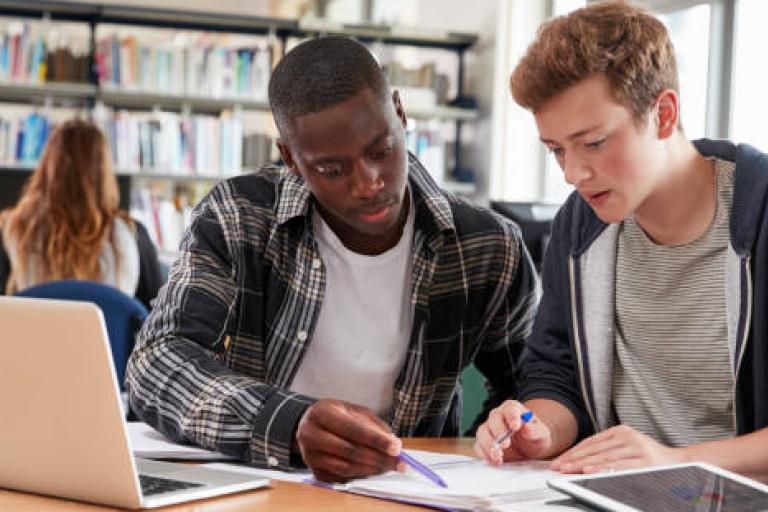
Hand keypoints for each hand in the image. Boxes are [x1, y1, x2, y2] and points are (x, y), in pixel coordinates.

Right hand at [295, 399, 402, 482]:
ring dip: (373, 469)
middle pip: (350, 452)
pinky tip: (373, 469)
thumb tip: (393, 443)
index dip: (376, 440)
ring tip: (389, 466)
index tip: (396, 447)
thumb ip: (373, 425)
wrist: (310, 425)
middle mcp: (311, 435)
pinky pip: (342, 478)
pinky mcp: (314, 471)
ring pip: (347, 468)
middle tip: (399, 462)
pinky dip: (361, 475)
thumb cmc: (335, 415)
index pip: (353, 429)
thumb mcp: (353, 410)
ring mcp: (310, 456)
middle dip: (379, 458)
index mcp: (321, 413)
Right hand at [474, 400, 552, 464]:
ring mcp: (490, 429)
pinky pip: (479, 446)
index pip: (510, 408)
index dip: (512, 416)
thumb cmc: (535, 437)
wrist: (530, 449)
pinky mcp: (484, 442)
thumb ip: (536, 431)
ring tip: (498, 457)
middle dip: (498, 432)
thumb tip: (526, 428)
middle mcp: (499, 416)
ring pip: (483, 432)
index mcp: (513, 409)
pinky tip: (493, 460)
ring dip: (489, 445)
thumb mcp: (542, 434)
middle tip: (506, 445)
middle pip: (494, 419)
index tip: (515, 427)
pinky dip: (484, 453)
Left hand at [550, 424, 688, 473]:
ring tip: (568, 470)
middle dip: (573, 460)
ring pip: (604, 458)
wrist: (681, 463)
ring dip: (583, 465)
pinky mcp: (645, 461)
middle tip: (557, 467)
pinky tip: (590, 471)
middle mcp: (628, 436)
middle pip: (594, 449)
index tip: (558, 460)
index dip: (573, 452)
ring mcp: (637, 448)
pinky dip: (603, 469)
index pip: (590, 442)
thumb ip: (607, 450)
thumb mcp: (628, 447)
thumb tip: (579, 460)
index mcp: (621, 431)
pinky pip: (619, 466)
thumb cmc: (650, 458)